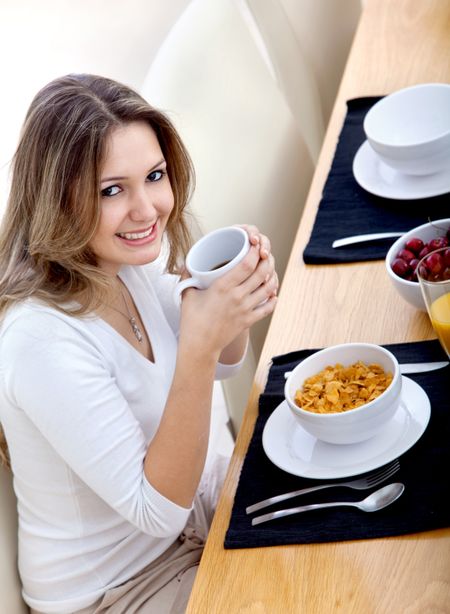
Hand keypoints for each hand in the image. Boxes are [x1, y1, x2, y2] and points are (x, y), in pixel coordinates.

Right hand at [179, 225, 277, 356]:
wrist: (200, 345)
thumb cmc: (192, 320)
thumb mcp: (187, 294)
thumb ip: (187, 276)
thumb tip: (186, 262)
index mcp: (222, 287)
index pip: (246, 264)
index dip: (254, 252)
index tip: (255, 245)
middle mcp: (237, 297)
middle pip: (261, 273)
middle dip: (267, 261)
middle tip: (265, 255)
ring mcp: (245, 310)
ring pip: (268, 289)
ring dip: (272, 277)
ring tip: (270, 271)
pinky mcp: (249, 321)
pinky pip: (268, 307)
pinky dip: (273, 298)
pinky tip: (272, 293)